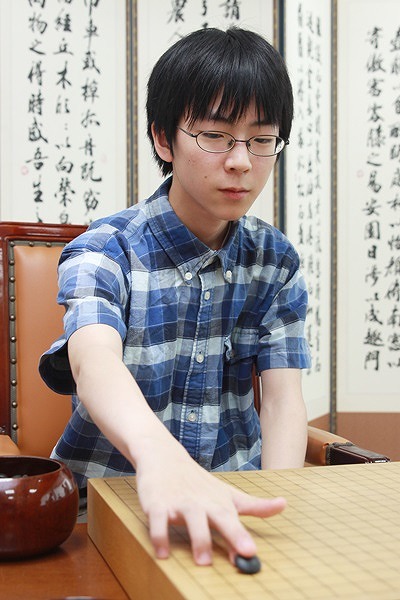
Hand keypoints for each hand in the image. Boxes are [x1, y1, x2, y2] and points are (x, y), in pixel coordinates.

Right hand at [136, 442, 285, 565]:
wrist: (165, 457)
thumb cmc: (199, 483)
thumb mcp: (227, 494)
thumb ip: (254, 506)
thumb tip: (283, 505)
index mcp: (220, 503)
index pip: (234, 520)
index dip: (242, 537)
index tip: (252, 553)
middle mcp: (203, 502)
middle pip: (220, 517)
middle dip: (233, 534)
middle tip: (244, 553)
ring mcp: (180, 502)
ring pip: (191, 519)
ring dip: (198, 539)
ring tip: (203, 562)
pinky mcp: (158, 503)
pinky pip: (158, 521)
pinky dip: (160, 536)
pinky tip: (163, 554)